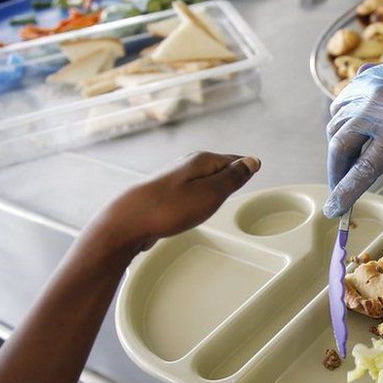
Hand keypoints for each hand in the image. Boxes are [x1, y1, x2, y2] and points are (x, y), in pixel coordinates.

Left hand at [93, 152, 259, 254]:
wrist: (128, 221)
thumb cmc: (170, 208)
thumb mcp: (212, 193)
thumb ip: (234, 177)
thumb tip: (253, 160)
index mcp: (202, 160)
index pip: (235, 161)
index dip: (245, 172)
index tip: (254, 179)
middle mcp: (188, 165)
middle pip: (219, 169)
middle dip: (230, 180)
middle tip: (240, 190)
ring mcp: (175, 178)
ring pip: (205, 181)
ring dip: (214, 191)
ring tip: (220, 201)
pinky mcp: (166, 193)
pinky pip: (191, 192)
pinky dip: (199, 200)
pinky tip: (196, 209)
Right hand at [323, 33, 382, 216]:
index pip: (365, 167)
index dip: (347, 191)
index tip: (335, 210)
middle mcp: (375, 103)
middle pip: (339, 146)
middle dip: (336, 172)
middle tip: (341, 189)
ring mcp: (365, 88)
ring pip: (335, 126)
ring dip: (338, 149)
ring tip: (350, 165)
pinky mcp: (362, 79)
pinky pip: (340, 107)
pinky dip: (340, 126)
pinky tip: (353, 136)